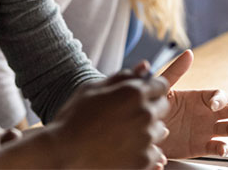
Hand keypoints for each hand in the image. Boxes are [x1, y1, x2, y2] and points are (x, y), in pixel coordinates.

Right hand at [46, 64, 170, 168]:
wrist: (64, 152)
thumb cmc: (74, 118)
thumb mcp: (92, 88)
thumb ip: (122, 76)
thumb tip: (145, 66)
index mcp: (133, 92)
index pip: (161, 85)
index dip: (151, 88)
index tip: (141, 95)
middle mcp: (144, 114)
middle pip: (163, 107)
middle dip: (150, 107)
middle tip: (127, 115)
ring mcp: (146, 139)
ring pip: (159, 131)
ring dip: (147, 130)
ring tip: (122, 134)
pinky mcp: (144, 161)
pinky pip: (155, 153)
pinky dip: (143, 151)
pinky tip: (124, 149)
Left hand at [157, 50, 227, 158]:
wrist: (145, 130)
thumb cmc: (154, 107)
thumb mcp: (164, 88)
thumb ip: (176, 71)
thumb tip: (188, 53)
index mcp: (199, 99)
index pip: (218, 96)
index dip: (220, 99)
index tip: (213, 105)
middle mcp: (206, 114)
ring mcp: (205, 130)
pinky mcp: (201, 146)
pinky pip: (217, 147)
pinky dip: (223, 148)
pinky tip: (222, 148)